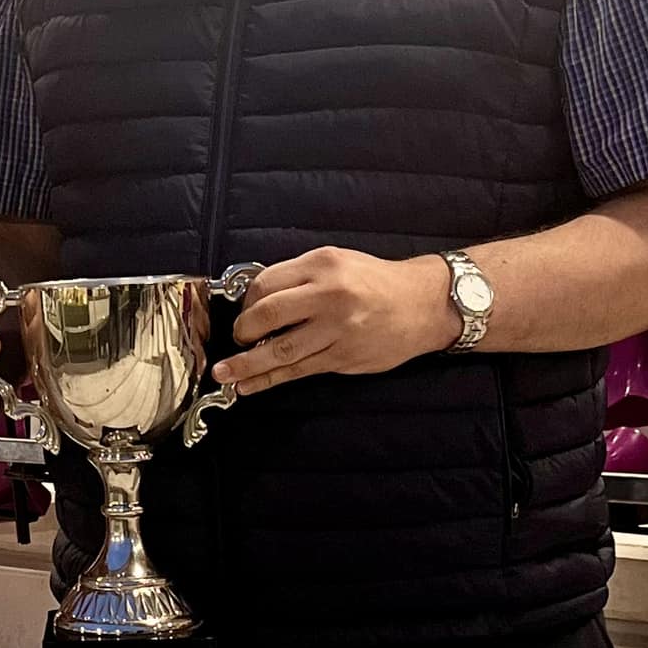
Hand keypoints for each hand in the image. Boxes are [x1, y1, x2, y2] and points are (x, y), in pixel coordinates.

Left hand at [210, 248, 457, 396]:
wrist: (423, 304)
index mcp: (322, 265)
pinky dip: (270, 379)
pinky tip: (250, 385)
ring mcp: (336, 329)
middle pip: (267, 315)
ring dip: (245, 364)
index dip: (247, 301)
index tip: (243, 311)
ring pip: (279, 350)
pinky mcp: (343, 356)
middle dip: (242, 331)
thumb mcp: (337, 261)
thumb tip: (256, 299)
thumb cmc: (375, 282)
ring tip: (223, 373)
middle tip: (235, 339)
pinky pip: (298, 370)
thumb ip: (300, 277)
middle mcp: (329, 295)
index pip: (266, 283)